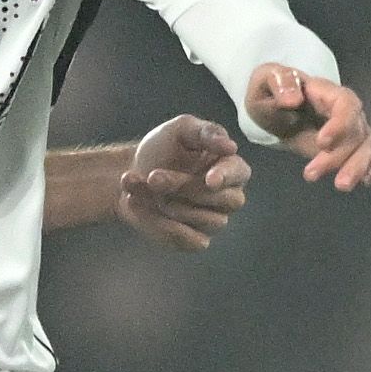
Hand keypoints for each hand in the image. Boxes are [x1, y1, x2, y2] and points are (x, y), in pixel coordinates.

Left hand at [118, 115, 250, 249]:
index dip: (226, 176)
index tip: (209, 179)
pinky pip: (190, 241)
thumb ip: (205, 132)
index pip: (239, 172)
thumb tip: (230, 146)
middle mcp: (226, 196)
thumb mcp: (180, 130)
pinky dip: (160, 225)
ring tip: (136, 185)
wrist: (131, 172)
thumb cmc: (162, 148)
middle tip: (153, 177)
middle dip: (184, 187)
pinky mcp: (193, 239)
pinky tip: (136, 204)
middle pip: (221, 199)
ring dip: (168, 204)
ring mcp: (212, 220)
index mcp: (229, 167)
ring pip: (205, 220)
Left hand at [246, 64, 370, 190]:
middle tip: (312, 175)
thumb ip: (279, 83)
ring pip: (367, 145)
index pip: (346, 104)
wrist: (273, 106)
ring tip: (340, 185)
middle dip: (340, 156)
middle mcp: (345, 109)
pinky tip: (365, 181)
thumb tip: (292, 99)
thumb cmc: (271, 91)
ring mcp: (351, 127)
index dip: (340, 124)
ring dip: (358, 167)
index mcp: (327, 91)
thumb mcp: (265, 81)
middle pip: (356, 131)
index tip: (322, 143)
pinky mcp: (351, 145)